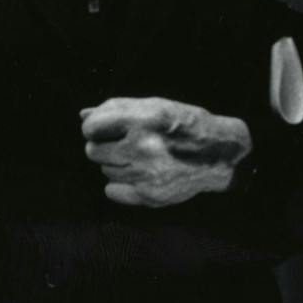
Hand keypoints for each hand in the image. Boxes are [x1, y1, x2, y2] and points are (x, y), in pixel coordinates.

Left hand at [79, 97, 250, 207]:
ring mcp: (146, 175)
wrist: (219, 154)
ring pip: (104, 170)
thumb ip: (116, 108)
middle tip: (122, 142)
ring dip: (115, 162)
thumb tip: (83, 114)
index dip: (94, 126)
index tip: (103, 127)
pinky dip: (119, 183)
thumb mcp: (154, 105)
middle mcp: (143, 148)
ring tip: (138, 156)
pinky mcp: (149, 196)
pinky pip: (112, 191)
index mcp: (143, 120)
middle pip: (93, 151)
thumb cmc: (184, 123)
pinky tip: (137, 173)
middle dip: (103, 145)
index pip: (91, 128)